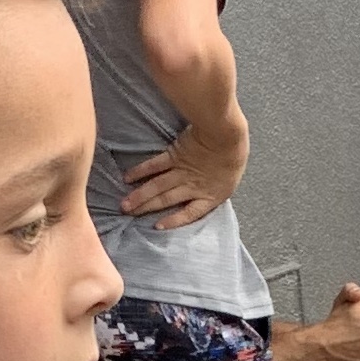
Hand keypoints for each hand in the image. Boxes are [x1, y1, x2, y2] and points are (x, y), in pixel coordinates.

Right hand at [121, 117, 246, 224]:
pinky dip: (141, 171)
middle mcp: (192, 186)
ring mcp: (181, 171)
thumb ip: (218, 184)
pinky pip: (155, 166)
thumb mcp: (232, 176)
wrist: (226, 134)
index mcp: (210, 195)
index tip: (157, 226)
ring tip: (124, 205)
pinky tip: (128, 178)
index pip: (190, 213)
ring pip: (157, 186)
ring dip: (139, 196)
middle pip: (166, 200)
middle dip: (147, 209)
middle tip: (129, 216)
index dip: (174, 221)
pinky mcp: (174, 155)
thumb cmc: (235, 151)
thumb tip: (210, 186)